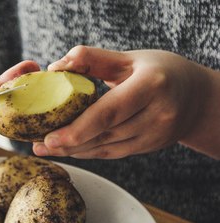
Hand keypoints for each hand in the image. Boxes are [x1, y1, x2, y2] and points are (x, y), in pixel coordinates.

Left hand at [32, 46, 208, 158]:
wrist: (195, 97)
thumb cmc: (159, 71)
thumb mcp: (128, 58)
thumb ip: (91, 59)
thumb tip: (55, 67)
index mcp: (152, 85)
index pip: (109, 111)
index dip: (78, 129)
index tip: (49, 138)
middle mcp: (157, 114)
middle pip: (104, 135)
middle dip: (68, 144)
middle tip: (39, 146)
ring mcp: (155, 135)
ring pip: (107, 149)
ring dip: (75, 151)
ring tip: (46, 149)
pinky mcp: (149, 147)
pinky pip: (114, 153)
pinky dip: (90, 152)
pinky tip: (70, 150)